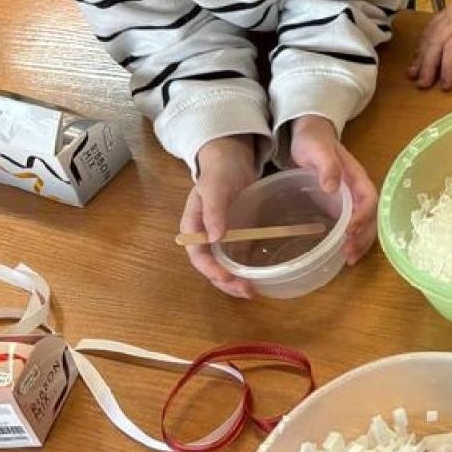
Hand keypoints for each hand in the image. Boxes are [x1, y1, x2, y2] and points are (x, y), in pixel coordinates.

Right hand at [183, 135, 259, 298]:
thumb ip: (214, 211)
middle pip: (211, 267)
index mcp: (193, 227)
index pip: (198, 255)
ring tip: (252, 292)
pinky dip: (245, 270)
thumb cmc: (219, 172)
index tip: (227, 276)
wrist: (232, 160)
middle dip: (226, 282)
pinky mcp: (236, 236)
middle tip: (247, 291)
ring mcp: (220, 239)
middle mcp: (204, 237)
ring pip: (224, 266)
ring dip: (235, 282)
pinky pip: (238, 258)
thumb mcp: (216, 188)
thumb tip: (214, 237)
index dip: (211, 269)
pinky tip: (259, 279)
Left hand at [288, 115, 376, 265]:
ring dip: (360, 243)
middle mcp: (358, 191)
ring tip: (348, 260)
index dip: (363, 216)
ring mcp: (350, 201)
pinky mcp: (340, 207)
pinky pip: (351, 226)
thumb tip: (332, 186)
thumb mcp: (317, 149)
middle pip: (371, 217)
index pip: (369, 199)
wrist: (308, 137)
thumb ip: (327, 165)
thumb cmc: (313, 142)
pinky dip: (350, 241)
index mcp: (357, 177)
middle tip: (350, 256)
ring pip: (364, 224)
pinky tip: (339, 254)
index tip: (350, 231)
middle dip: (364, 237)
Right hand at [408, 0, 451, 88]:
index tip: (446, 85)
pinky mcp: (448, 11)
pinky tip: (418, 53)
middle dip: (427, 66)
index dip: (447, 68)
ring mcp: (449, 14)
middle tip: (422, 85)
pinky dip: (421, 41)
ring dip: (420, 55)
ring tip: (413, 73)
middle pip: (435, 44)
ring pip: (429, 36)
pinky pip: (430, 27)